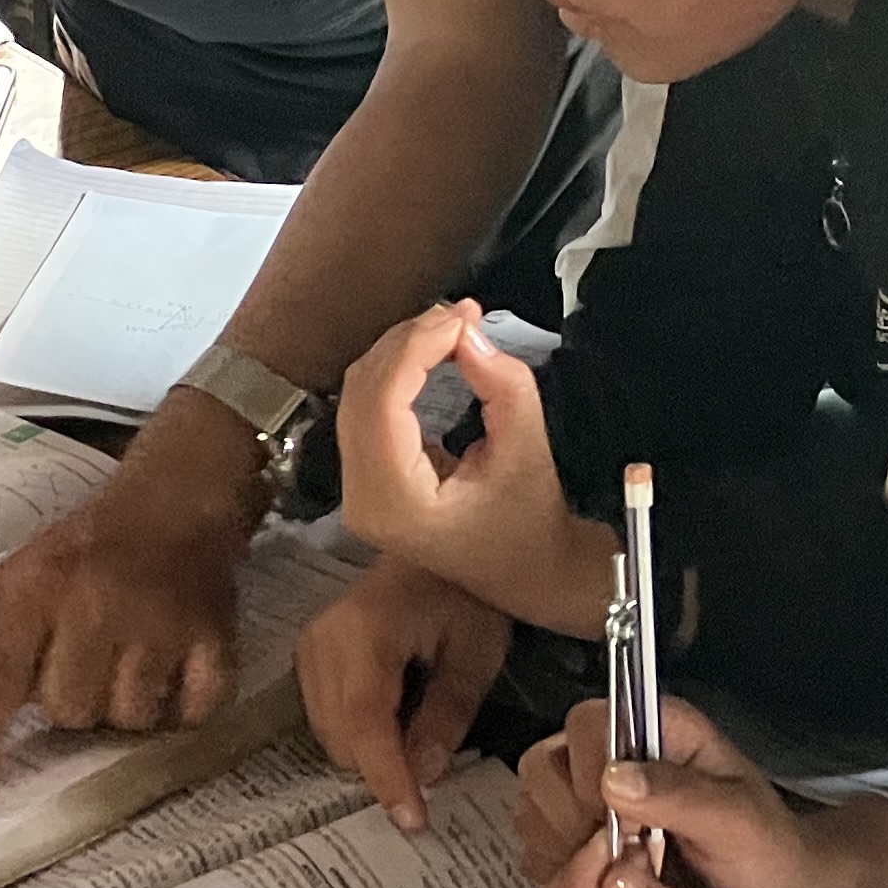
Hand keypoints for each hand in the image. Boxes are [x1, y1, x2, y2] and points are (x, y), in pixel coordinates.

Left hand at [0, 418, 259, 793]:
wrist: (174, 502)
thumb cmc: (84, 547)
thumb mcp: (13, 574)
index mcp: (39, 589)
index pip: (0, 674)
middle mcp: (98, 606)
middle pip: (69, 709)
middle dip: (70, 704)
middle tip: (83, 670)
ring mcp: (161, 623)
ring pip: (129, 717)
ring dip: (123, 708)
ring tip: (127, 668)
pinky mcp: (214, 636)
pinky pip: (195, 711)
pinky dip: (184, 710)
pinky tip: (173, 680)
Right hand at [296, 558, 510, 829]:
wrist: (435, 544)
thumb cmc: (464, 591)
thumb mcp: (475, 652)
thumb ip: (448, 714)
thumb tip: (426, 775)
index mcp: (365, 633)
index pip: (366, 723)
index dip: (388, 777)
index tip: (413, 822)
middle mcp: (322, 642)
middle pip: (341, 737)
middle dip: (383, 768)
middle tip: (433, 774)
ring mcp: (308, 647)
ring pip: (329, 734)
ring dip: (371, 752)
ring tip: (419, 736)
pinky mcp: (307, 654)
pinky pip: (326, 716)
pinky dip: (358, 733)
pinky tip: (395, 720)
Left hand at [333, 300, 609, 630]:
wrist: (527, 571)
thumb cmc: (531, 519)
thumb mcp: (528, 447)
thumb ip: (502, 384)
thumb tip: (466, 331)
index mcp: (396, 503)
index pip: (383, 403)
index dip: (416, 347)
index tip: (462, 316)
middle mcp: (362, 500)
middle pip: (362, 393)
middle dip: (408, 342)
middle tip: (459, 315)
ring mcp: (355, 493)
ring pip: (357, 396)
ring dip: (400, 352)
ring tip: (451, 328)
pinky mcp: (363, 480)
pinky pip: (364, 410)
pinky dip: (395, 373)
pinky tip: (430, 352)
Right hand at [513, 695, 887, 887]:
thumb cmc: (771, 858)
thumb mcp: (739, 825)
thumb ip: (681, 796)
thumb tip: (612, 778)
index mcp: (660, 726)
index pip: (588, 724)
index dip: (591, 776)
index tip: (620, 827)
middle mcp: (620, 751)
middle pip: (547, 763)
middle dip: (571, 820)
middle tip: (620, 860)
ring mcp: (593, 793)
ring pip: (534, 804)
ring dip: (561, 848)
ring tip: (617, 879)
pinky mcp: (580, 834)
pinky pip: (536, 842)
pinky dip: (557, 870)